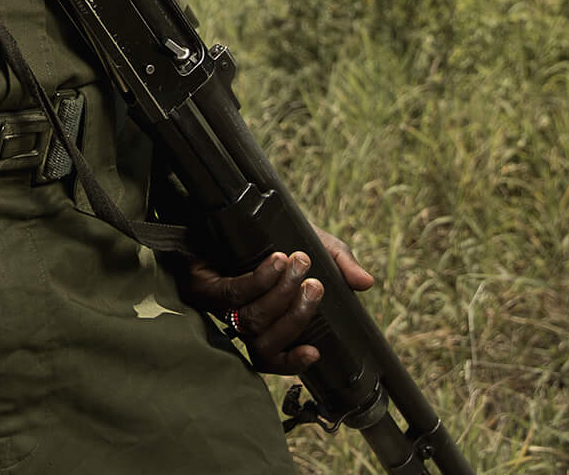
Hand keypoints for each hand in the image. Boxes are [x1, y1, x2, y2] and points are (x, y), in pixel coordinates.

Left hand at [170, 230, 376, 374]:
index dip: (291, 363)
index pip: (271, 358)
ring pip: (252, 320)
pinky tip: (276, 260)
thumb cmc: (275, 232)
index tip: (315, 352)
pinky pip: (232, 292)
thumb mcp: (314, 245)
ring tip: (298, 263)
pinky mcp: (202, 283)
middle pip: (265, 343)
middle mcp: (238, 320)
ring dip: (280, 294)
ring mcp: (217, 305)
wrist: (232, 203)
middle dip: (296, 316)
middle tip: (315, 285)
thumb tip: (366, 282)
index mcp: (264, 321)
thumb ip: (339, 264)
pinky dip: (259, 279)